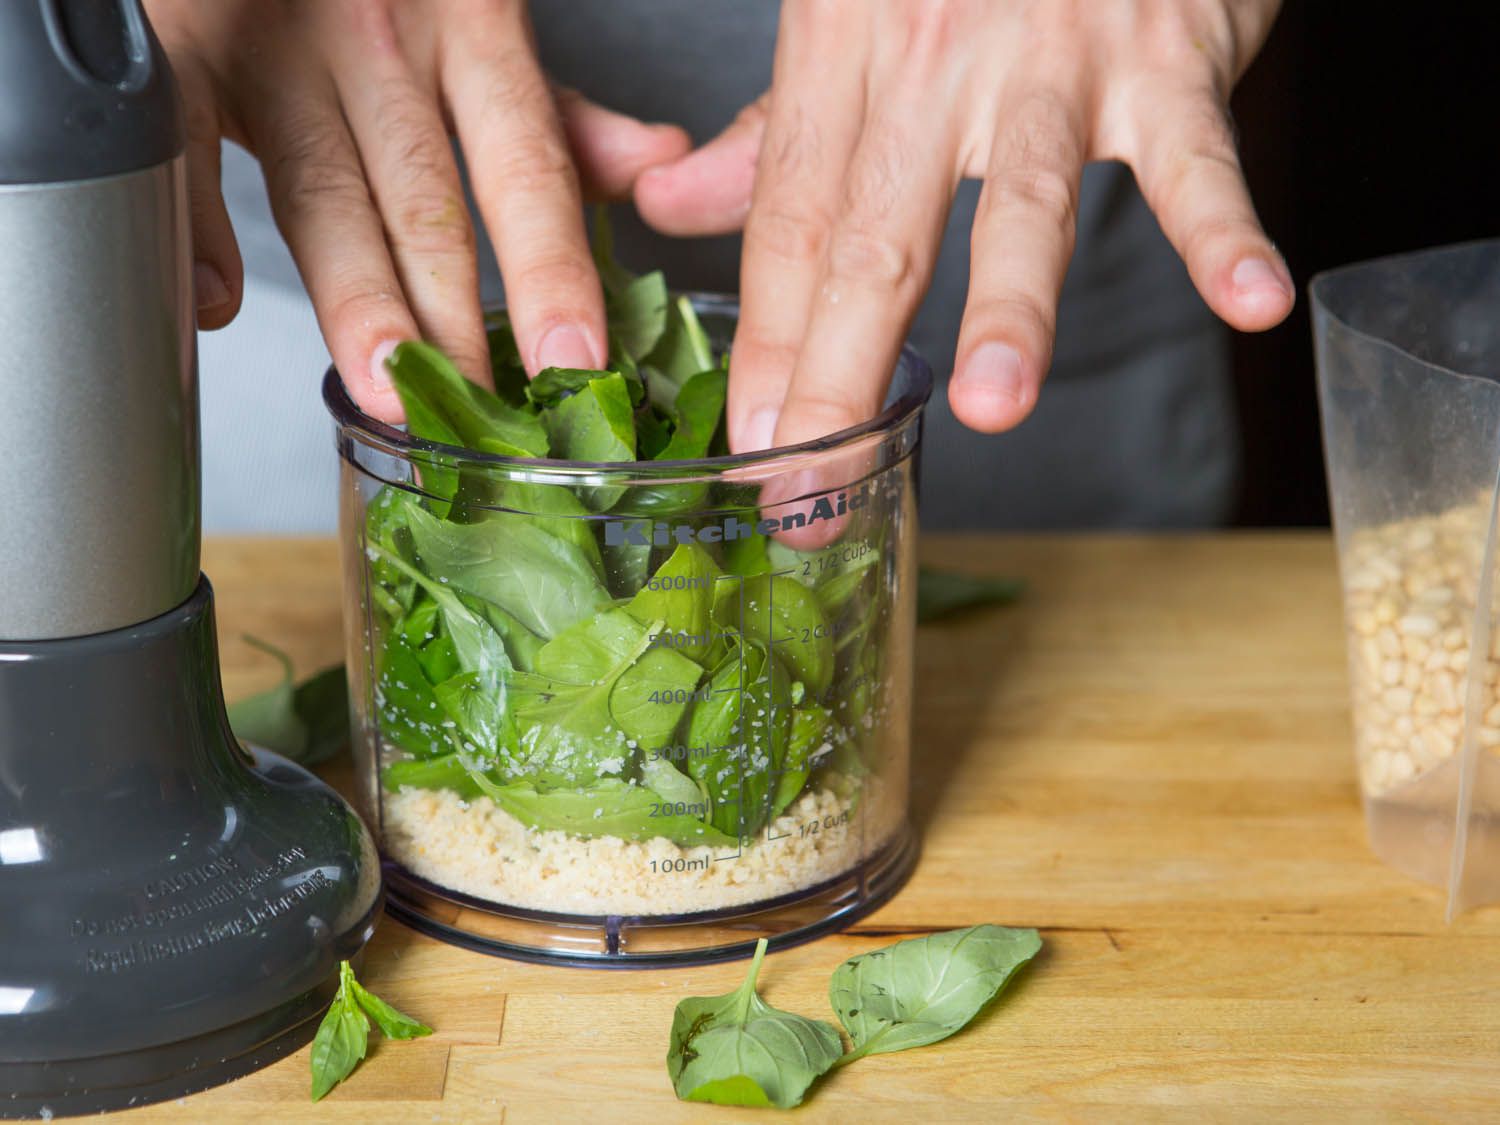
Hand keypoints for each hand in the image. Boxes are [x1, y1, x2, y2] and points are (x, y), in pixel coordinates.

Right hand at [147, 0, 688, 419]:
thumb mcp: (486, 30)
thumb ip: (558, 113)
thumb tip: (652, 163)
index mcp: (472, 30)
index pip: (527, 168)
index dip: (551, 271)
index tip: (573, 361)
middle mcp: (381, 40)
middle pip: (428, 200)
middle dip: (454, 319)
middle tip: (478, 412)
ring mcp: (285, 49)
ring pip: (323, 197)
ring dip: (358, 302)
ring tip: (385, 388)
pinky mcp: (191, 49)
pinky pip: (184, 145)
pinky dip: (196, 229)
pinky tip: (212, 303)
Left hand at [634, 0, 1289, 450]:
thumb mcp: (845, 17)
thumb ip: (769, 128)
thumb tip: (671, 204)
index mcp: (841, 50)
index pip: (790, 221)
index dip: (766, 338)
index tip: (751, 442)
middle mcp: (932, 57)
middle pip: (875, 236)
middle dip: (840, 372)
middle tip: (818, 484)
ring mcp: (1050, 59)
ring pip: (1021, 200)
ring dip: (1011, 309)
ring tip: (991, 407)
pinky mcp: (1164, 57)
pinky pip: (1196, 155)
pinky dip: (1227, 230)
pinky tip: (1251, 302)